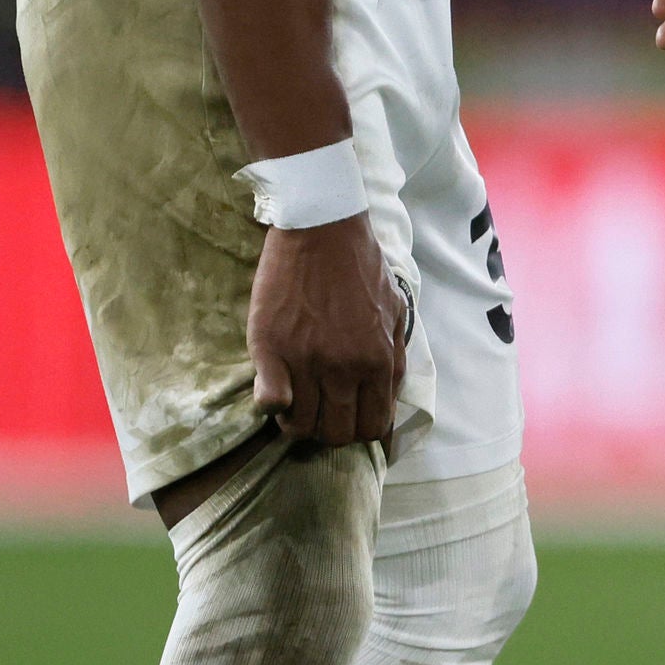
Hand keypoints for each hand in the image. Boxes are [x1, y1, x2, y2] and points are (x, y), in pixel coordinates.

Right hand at [248, 211, 405, 446]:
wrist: (322, 230)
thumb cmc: (361, 268)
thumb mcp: (394, 311)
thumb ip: (394, 356)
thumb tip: (389, 396)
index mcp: (380, 359)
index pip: (373, 425)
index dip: (360, 431)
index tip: (348, 422)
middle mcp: (346, 367)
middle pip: (338, 434)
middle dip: (329, 432)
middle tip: (319, 413)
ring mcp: (308, 361)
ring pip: (302, 426)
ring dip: (297, 422)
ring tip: (296, 402)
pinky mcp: (272, 350)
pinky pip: (270, 403)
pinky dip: (272, 407)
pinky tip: (274, 392)